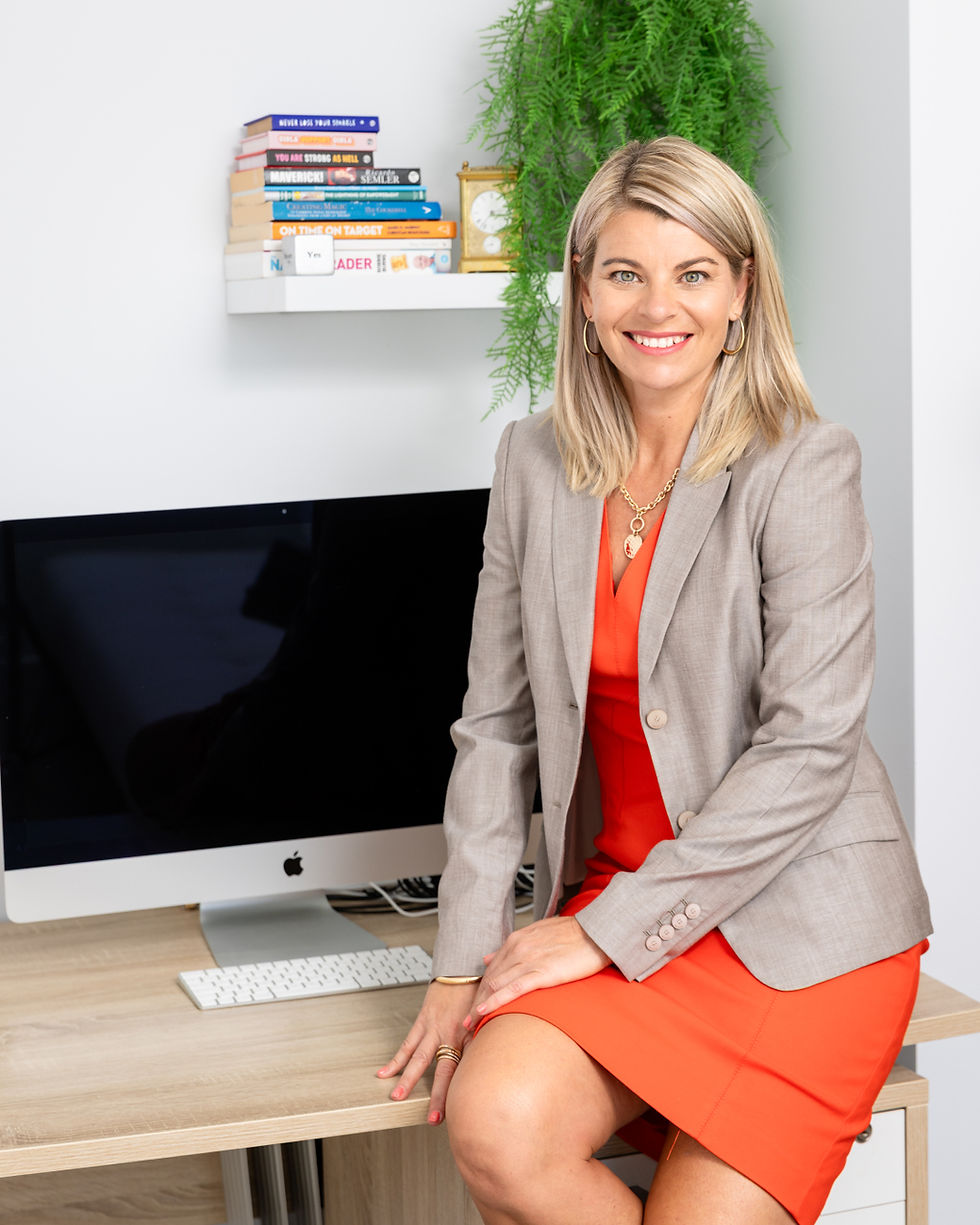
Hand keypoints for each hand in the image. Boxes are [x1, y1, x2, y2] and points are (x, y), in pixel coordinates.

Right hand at [376, 981, 478, 1124]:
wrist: (464, 969)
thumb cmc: (479, 995)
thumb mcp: (489, 1020)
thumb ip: (486, 1041)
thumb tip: (490, 1064)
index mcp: (471, 1038)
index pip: (467, 1072)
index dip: (464, 1093)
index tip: (462, 1115)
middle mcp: (451, 1036)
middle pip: (444, 1071)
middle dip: (439, 1096)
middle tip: (433, 1118)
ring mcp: (435, 1030)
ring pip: (419, 1059)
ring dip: (408, 1079)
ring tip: (397, 1096)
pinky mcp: (422, 1022)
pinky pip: (407, 1043)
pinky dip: (396, 1058)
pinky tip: (385, 1072)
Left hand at [468, 915, 609, 1023]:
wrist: (597, 932)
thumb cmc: (573, 933)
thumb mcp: (538, 933)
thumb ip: (513, 946)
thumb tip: (488, 956)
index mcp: (517, 940)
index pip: (492, 969)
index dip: (480, 989)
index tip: (473, 1006)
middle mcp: (517, 948)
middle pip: (490, 980)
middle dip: (475, 1002)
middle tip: (464, 1023)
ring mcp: (528, 960)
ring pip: (496, 986)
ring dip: (480, 1007)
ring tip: (469, 1025)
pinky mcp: (542, 972)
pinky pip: (513, 989)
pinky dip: (495, 1001)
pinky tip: (484, 1013)